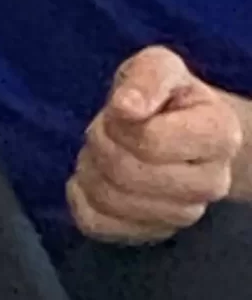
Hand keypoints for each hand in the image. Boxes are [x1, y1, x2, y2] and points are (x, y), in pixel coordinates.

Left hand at [67, 47, 244, 243]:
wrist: (181, 132)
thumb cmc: (168, 97)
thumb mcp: (159, 67)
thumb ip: (146, 79)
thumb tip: (126, 107)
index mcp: (220, 135)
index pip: (150, 141)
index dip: (120, 123)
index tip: (120, 110)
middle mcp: (212, 183)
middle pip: (128, 173)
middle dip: (100, 143)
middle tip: (104, 128)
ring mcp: (185, 214)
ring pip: (111, 201)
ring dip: (90, 168)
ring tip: (102, 149)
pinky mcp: (153, 233)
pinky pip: (97, 224)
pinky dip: (80, 197)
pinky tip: (91, 177)